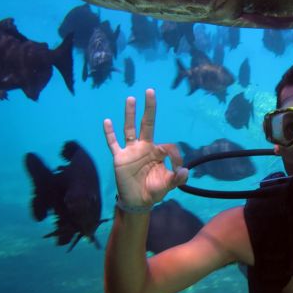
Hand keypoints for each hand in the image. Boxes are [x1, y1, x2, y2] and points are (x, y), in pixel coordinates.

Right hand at [103, 89, 187, 209]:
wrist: (137, 201)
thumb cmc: (154, 190)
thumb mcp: (168, 185)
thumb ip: (177, 179)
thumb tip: (185, 171)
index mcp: (158, 152)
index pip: (168, 145)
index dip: (175, 156)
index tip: (178, 169)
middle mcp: (144, 147)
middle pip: (147, 124)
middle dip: (149, 109)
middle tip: (150, 91)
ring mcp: (131, 151)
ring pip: (130, 129)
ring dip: (130, 114)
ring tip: (131, 99)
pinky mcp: (120, 158)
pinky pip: (113, 144)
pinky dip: (110, 134)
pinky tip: (107, 121)